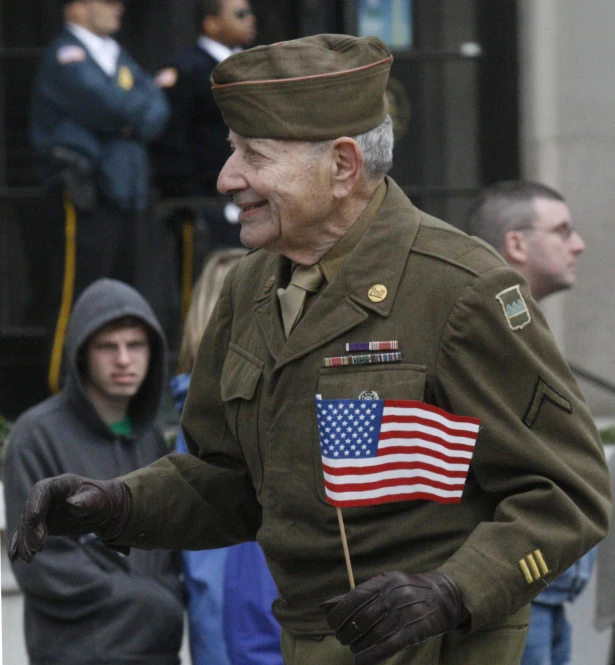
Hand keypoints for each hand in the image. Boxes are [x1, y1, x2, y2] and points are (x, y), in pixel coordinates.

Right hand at [9, 474, 130, 562]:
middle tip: (37, 547)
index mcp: (59, 483)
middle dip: (31, 529)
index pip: (41, 490)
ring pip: (26, 524)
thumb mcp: (97, 500)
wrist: (102, 509)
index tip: (34, 520)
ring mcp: (42, 509)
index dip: (35, 504)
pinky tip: (15, 557)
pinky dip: (19, 544)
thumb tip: (73, 504)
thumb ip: (85, 501)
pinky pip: (26, 532)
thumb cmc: (101, 501)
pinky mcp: (41, 523)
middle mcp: (46, 495)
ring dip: (25, 541)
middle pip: (31, 510)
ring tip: (29, 558)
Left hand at [323, 571, 467, 664]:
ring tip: (353, 649)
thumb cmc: (406, 591)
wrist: (444, 596)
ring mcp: (405, 612)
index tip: (332, 624)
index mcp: (384, 581)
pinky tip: (362, 660)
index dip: (339, 613)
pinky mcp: (415, 629)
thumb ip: (356, 596)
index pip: (354, 597)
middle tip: (342, 639)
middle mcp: (394, 594)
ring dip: (358, 645)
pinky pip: (389, 644)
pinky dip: (373, 655)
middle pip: (362, 618)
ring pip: (373, 633)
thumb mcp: (383, 586)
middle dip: (347, 632)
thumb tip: (324, 607)